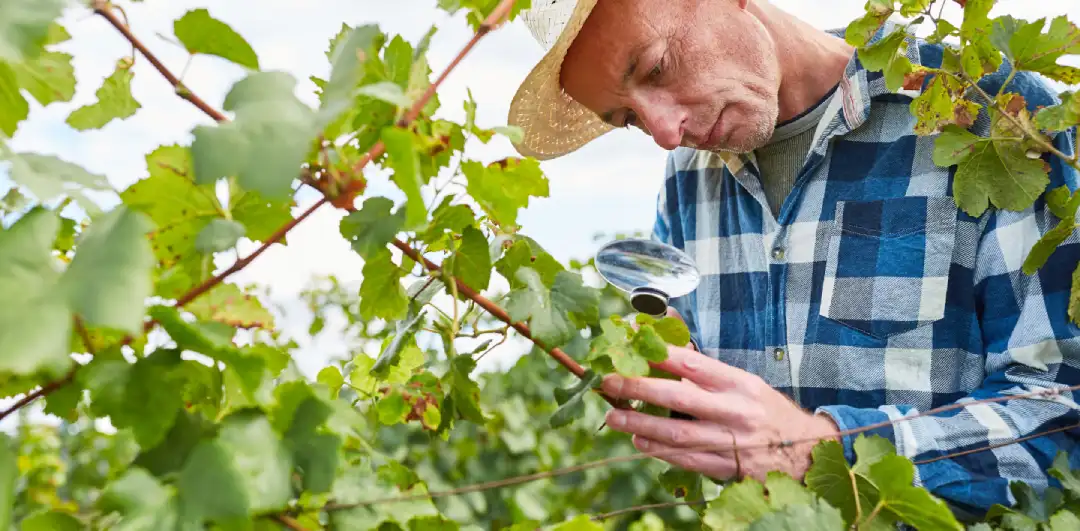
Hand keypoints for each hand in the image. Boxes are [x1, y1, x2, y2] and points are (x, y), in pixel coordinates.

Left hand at [600, 345, 840, 482]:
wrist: (804, 452)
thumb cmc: (765, 410)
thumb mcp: (744, 381)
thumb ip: (705, 367)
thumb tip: (666, 336)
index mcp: (739, 384)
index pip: (694, 363)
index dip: (659, 355)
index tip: (630, 347)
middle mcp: (735, 411)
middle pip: (679, 397)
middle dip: (638, 389)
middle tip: (609, 383)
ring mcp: (730, 442)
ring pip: (677, 434)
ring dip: (641, 425)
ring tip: (614, 417)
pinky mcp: (727, 468)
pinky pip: (687, 460)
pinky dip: (659, 452)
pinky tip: (639, 442)